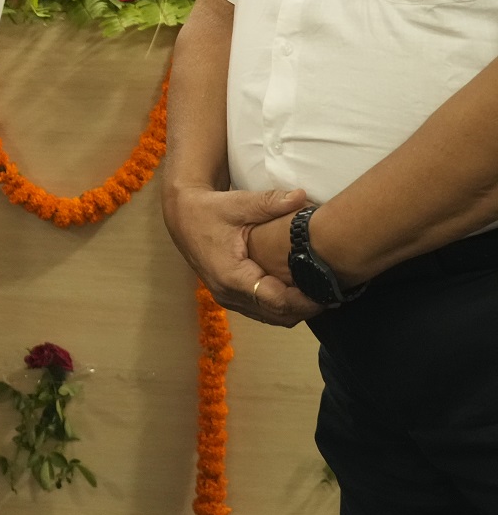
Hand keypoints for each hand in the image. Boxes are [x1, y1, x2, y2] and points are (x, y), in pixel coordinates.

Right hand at [163, 185, 319, 326]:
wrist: (182, 217)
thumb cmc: (208, 210)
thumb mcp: (238, 203)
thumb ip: (271, 202)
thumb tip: (302, 196)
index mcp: (232, 275)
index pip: (276, 302)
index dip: (305, 301)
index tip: (329, 293)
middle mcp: (229, 293)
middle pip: (277, 316)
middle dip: (306, 308)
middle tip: (333, 292)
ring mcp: (229, 298)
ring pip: (271, 318)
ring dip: (295, 309)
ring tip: (319, 292)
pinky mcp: (231, 296)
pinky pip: (262, 311)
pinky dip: (282, 306)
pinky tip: (297, 289)